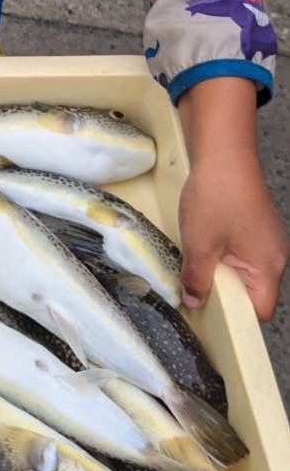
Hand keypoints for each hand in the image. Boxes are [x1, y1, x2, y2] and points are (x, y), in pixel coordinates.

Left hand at [178, 156, 288, 320]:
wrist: (223, 152)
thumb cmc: (217, 196)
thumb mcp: (199, 244)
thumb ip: (197, 278)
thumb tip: (194, 300)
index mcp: (268, 267)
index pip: (259, 310)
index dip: (234, 317)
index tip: (208, 313)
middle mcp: (275, 256)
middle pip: (253, 291)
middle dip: (224, 292)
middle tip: (196, 286)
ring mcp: (268, 239)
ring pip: (246, 270)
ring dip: (221, 270)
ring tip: (198, 260)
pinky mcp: (257, 225)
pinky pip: (243, 251)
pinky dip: (224, 253)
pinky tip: (204, 242)